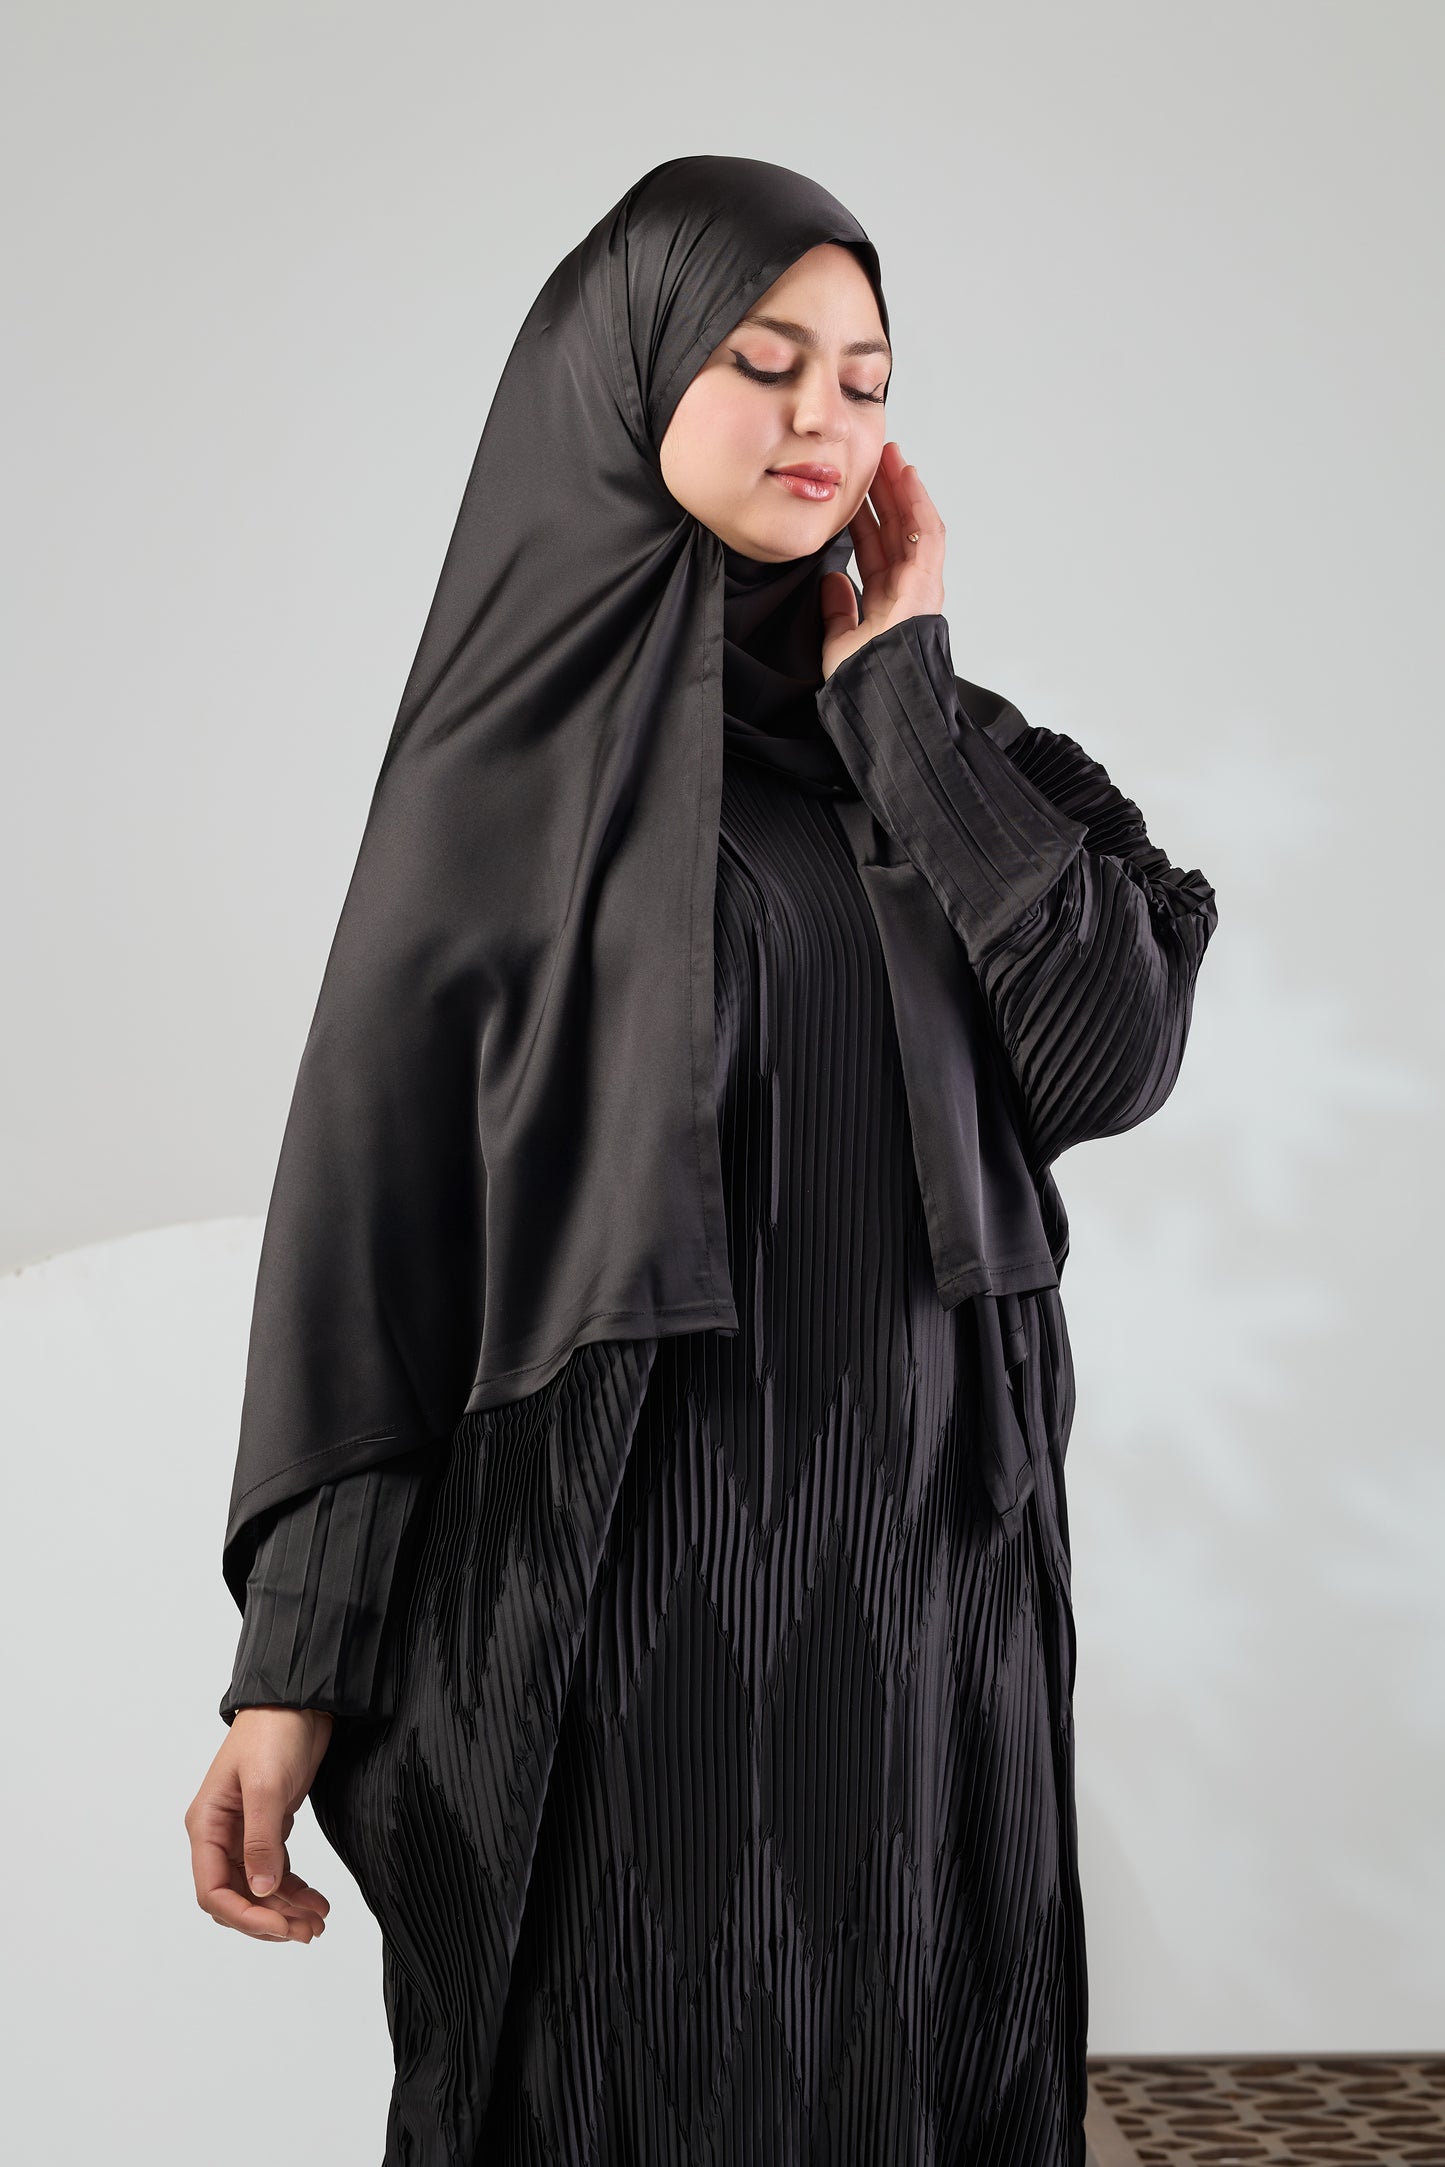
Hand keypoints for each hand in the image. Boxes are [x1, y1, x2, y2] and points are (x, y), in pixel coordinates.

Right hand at [185, 1706, 335, 1942]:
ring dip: (285, 1909)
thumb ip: (262, 1839)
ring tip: (318, 1924)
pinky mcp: (270, 1826)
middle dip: (268, 1919)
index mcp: (207, 1825)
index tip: (279, 1927)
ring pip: (259, 1888)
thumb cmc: (274, 1733)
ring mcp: (244, 1832)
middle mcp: (220, 1834)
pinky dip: (295, 1890)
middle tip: (306, 1933)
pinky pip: (277, 1871)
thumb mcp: (266, 1785)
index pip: (212, 1890)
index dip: (244, 1916)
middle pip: (235, 1896)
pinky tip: (317, 1902)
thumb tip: (262, 1890)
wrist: (300, 1700)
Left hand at [820, 441, 945, 681]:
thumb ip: (838, 610)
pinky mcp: (928, 583)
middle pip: (896, 531)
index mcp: (886, 602)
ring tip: (890, 457)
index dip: (865, 519)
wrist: (879, 698)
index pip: (876, 550)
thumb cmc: (863, 681)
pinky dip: (919, 505)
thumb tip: (832, 580)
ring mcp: (921, 586)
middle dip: (885, 494)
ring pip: (913, 526)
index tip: (853, 492)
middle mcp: (907, 590)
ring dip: (903, 490)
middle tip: (873, 460)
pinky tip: (908, 478)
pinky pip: (927, 535)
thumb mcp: (839, 640)